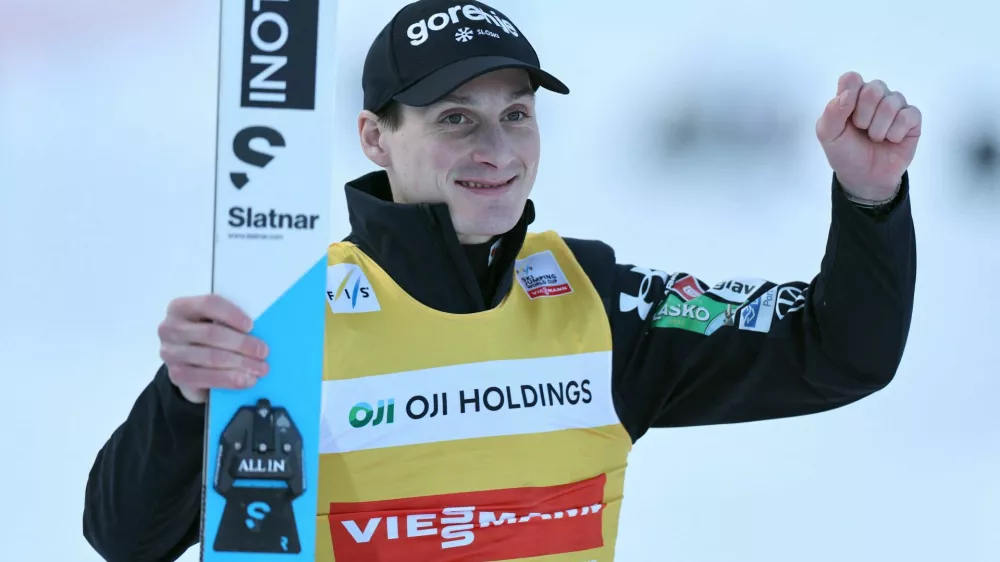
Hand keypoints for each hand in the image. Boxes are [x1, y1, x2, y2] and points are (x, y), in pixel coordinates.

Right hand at [158, 294, 268, 403]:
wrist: (188, 364)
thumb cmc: (207, 337)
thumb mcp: (214, 322)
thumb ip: (229, 321)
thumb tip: (261, 330)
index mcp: (180, 307)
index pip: (208, 304)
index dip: (232, 315)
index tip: (251, 326)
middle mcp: (170, 328)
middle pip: (212, 333)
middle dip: (242, 344)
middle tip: (263, 351)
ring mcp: (171, 353)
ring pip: (212, 357)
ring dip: (241, 364)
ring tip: (260, 368)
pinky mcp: (177, 375)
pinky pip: (208, 378)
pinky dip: (231, 379)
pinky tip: (247, 380)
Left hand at [815, 71, 921, 199]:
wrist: (864, 177)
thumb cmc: (845, 152)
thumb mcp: (828, 136)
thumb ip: (832, 113)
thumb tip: (848, 94)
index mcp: (851, 95)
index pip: (851, 78)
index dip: (849, 97)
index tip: (846, 117)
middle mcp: (874, 96)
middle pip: (873, 88)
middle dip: (864, 116)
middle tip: (861, 130)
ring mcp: (894, 105)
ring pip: (891, 102)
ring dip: (879, 128)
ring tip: (875, 138)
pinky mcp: (912, 118)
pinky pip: (908, 115)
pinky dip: (895, 133)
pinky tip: (891, 140)